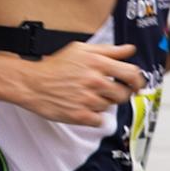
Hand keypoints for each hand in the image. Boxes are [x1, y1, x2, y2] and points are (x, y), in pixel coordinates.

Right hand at [14, 42, 146, 126]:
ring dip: (102, 103)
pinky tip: (82, 107)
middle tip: (105, 91)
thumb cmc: (55, 66)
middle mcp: (95, 81)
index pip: (132, 74)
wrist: (32, 83)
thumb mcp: (80, 50)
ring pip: (110, 107)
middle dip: (118, 93)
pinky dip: (94, 116)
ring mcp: (88, 99)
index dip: (138, 81)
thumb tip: (130, 50)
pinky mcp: (80, 115)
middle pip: (124, 94)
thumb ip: (109, 50)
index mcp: (98, 63)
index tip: (136, 85)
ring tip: (86, 96)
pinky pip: (99, 120)